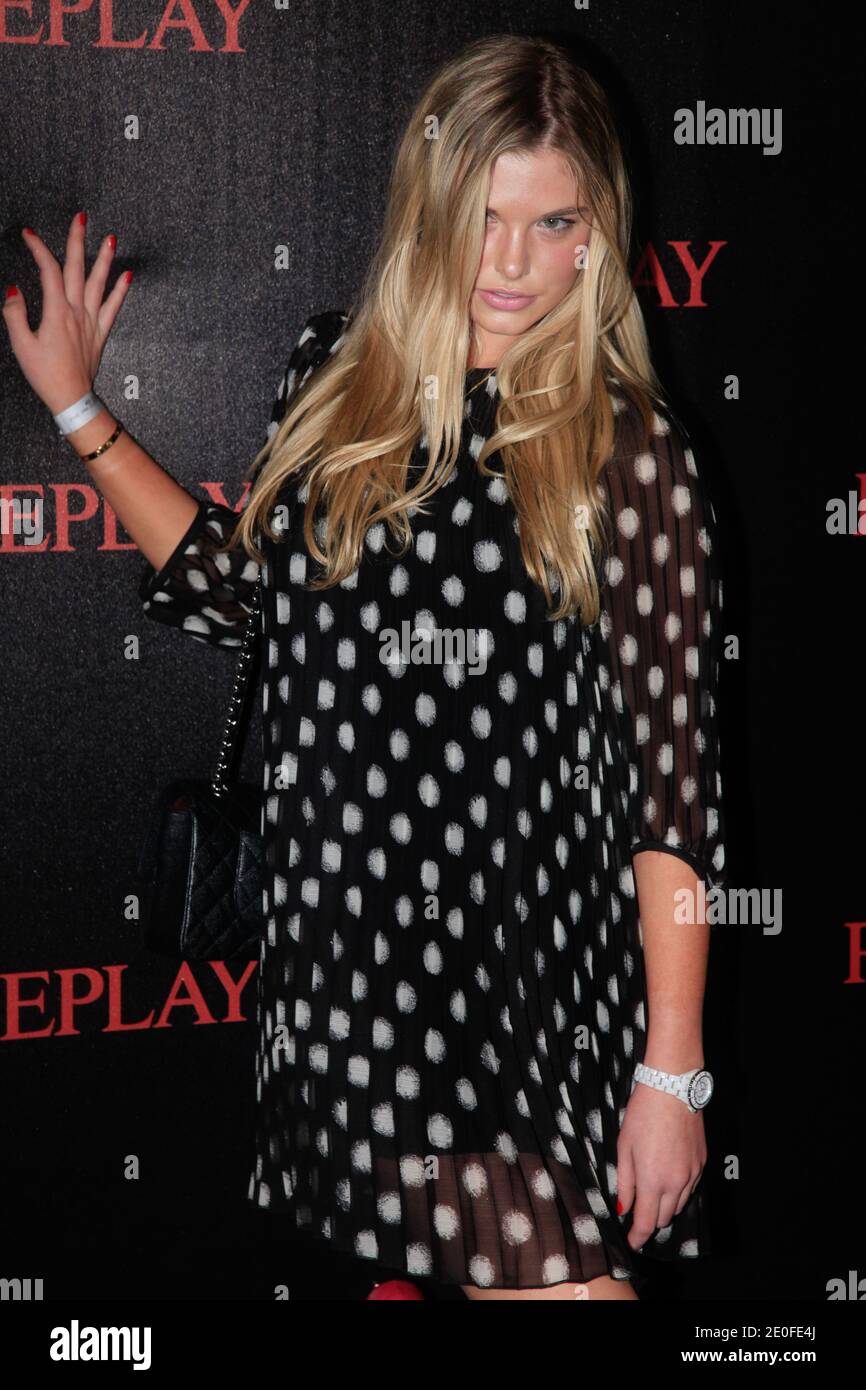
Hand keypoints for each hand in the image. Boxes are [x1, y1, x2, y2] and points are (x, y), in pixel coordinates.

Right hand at [2, 212, 131, 415]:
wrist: (71, 398)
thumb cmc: (44, 374)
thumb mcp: (21, 345)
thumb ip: (14, 315)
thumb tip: (12, 289)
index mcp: (56, 312)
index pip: (49, 271)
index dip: (38, 249)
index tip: (29, 234)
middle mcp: (77, 312)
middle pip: (78, 268)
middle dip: (78, 240)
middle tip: (82, 216)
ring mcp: (92, 322)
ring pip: (99, 283)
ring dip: (104, 259)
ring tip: (110, 237)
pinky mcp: (100, 333)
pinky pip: (114, 308)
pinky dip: (121, 290)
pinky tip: (127, 275)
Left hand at [616, 1081, 705, 1249]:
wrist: (672, 1089)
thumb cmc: (642, 1115)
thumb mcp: (624, 1147)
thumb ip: (624, 1181)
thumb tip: (623, 1207)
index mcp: (653, 1181)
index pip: (646, 1223)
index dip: (637, 1236)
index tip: (630, 1241)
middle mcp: (676, 1183)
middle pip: (664, 1218)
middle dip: (650, 1220)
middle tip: (637, 1212)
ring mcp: (692, 1174)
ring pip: (679, 1205)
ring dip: (665, 1207)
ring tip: (651, 1195)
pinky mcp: (702, 1163)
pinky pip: (690, 1189)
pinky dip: (678, 1192)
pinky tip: (668, 1180)